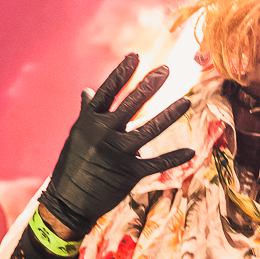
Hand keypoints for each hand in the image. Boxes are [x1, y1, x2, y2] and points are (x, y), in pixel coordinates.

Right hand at [39, 54, 193, 237]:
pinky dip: (174, 158)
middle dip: (150, 85)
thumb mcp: (78, 135)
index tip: (135, 57)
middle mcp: (103, 134)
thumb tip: (87, 90)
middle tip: (166, 70)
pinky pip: (156, 163)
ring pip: (148, 130)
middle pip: (131, 105)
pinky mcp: (129, 173)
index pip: (108, 92)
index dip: (122, 73)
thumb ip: (88, 112)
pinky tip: (191, 151)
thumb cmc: (72, 164)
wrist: (68, 201)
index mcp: (89, 121)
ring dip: (169, 115)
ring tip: (186, 102)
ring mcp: (117, 154)